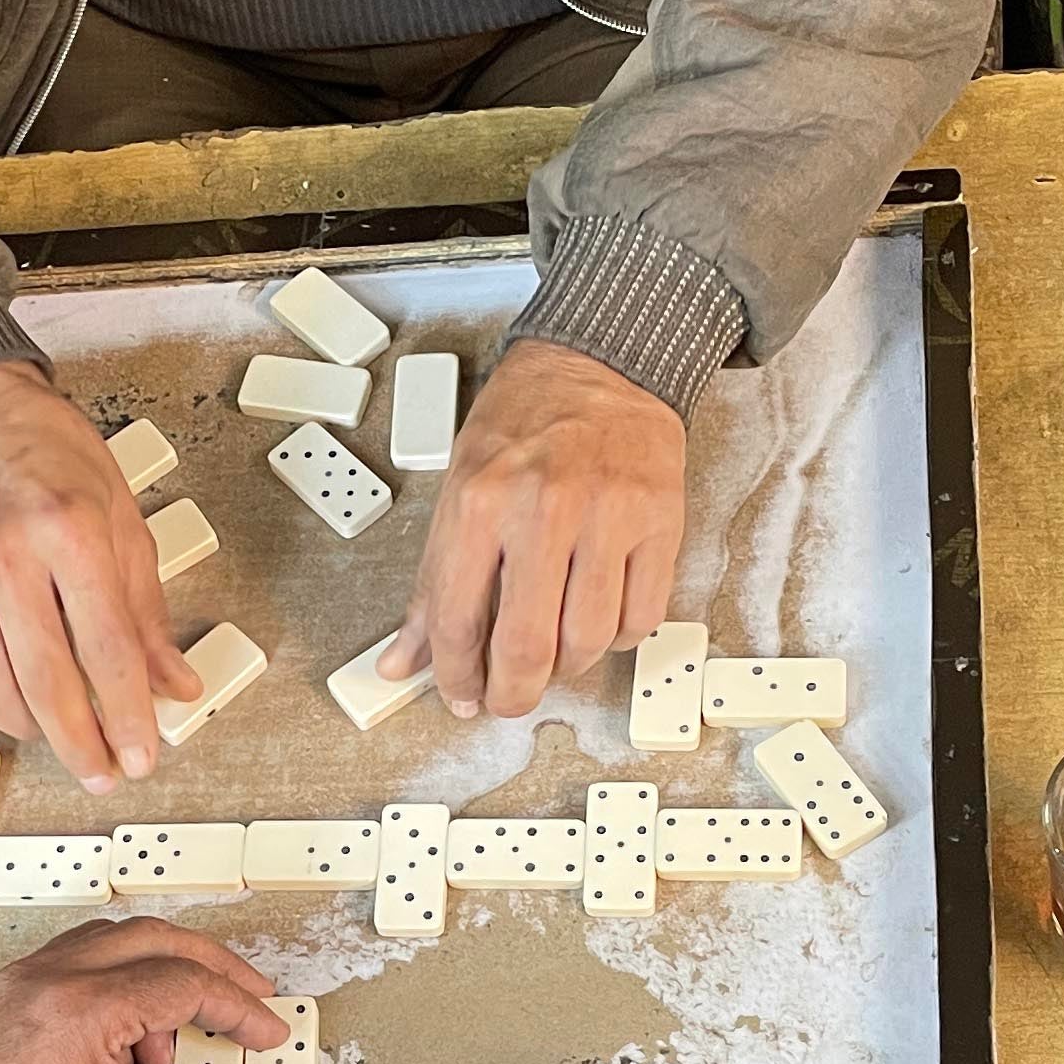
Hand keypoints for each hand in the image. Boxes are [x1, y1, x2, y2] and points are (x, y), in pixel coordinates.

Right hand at [0, 364, 194, 793]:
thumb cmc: (49, 455)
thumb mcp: (121, 517)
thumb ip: (146, 609)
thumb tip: (174, 682)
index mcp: (68, 531)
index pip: (106, 648)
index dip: (129, 713)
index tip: (143, 755)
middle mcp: (6, 557)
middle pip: (46, 682)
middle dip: (81, 744)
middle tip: (104, 776)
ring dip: (34, 731)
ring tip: (65, 739)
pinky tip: (16, 706)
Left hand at [0, 919, 294, 1063]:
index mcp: (77, 1010)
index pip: (182, 982)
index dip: (238, 1008)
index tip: (266, 1034)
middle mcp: (38, 984)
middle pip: (146, 940)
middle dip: (206, 968)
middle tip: (246, 1002)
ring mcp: (6, 994)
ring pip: (99, 949)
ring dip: (151, 979)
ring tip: (172, 1053)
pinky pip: (61, 974)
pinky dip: (104, 995)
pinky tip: (118, 1057)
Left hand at [385, 340, 682, 718]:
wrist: (601, 363)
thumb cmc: (525, 424)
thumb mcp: (460, 488)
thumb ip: (434, 582)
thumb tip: (403, 661)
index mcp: (479, 500)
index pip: (457, 621)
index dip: (456, 677)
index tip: (461, 697)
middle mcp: (543, 507)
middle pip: (525, 647)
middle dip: (512, 695)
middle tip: (508, 700)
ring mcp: (608, 515)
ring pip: (587, 641)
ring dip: (566, 668)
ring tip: (553, 656)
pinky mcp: (659, 521)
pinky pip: (640, 617)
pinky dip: (618, 637)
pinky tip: (599, 619)